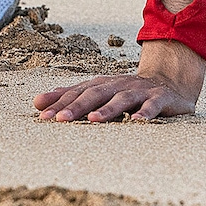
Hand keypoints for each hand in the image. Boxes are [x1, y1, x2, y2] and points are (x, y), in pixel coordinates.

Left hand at [34, 38, 203, 122]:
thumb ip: (69, 97)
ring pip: (122, 99)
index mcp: (102, 85)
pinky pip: (153, 106)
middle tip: (60, 120)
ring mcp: (139, 91)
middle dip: (77, 106)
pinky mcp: (160, 99)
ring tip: (93, 120)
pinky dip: (146, 113)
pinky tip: (138, 122)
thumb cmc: (128, 92)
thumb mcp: (98, 92)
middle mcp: (118, 85)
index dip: (60, 103)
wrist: (170, 82)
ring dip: (108, 109)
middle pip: (95, 94)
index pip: (78, 93)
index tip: (42, 116)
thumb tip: (36, 102)